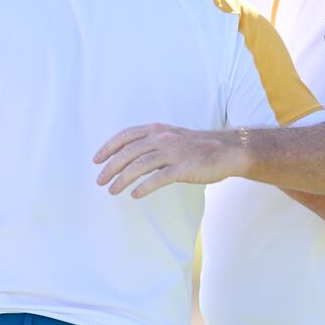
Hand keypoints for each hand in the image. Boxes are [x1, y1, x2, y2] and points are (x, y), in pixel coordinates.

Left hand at [94, 123, 248, 197]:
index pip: (127, 135)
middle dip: (111, 166)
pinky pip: (159, 178)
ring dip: (123, 178)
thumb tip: (131, 154)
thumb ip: (153, 141)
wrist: (228, 150)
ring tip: (112, 190)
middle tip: (100, 181)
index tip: (96, 159)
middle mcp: (163, 138)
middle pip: (129, 151)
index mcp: (158, 129)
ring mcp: (174, 152)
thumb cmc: (199, 146)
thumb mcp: (173, 136)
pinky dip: (144, 187)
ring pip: (140, 165)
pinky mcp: (184, 168)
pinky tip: (135, 194)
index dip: (109, 147)